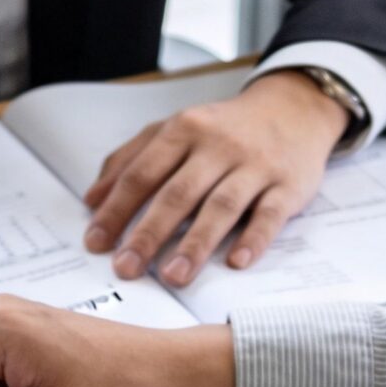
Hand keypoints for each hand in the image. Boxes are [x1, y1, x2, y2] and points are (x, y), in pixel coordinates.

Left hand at [83, 71, 346, 287]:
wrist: (294, 109)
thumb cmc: (224, 129)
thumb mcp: (175, 129)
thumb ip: (131, 159)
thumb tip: (91, 199)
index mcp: (183, 130)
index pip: (143, 173)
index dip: (117, 209)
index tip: (96, 243)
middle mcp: (218, 146)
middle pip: (178, 193)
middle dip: (149, 233)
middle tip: (126, 268)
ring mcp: (255, 165)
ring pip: (222, 206)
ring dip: (196, 243)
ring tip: (173, 276)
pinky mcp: (288, 185)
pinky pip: (270, 214)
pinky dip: (254, 239)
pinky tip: (236, 263)